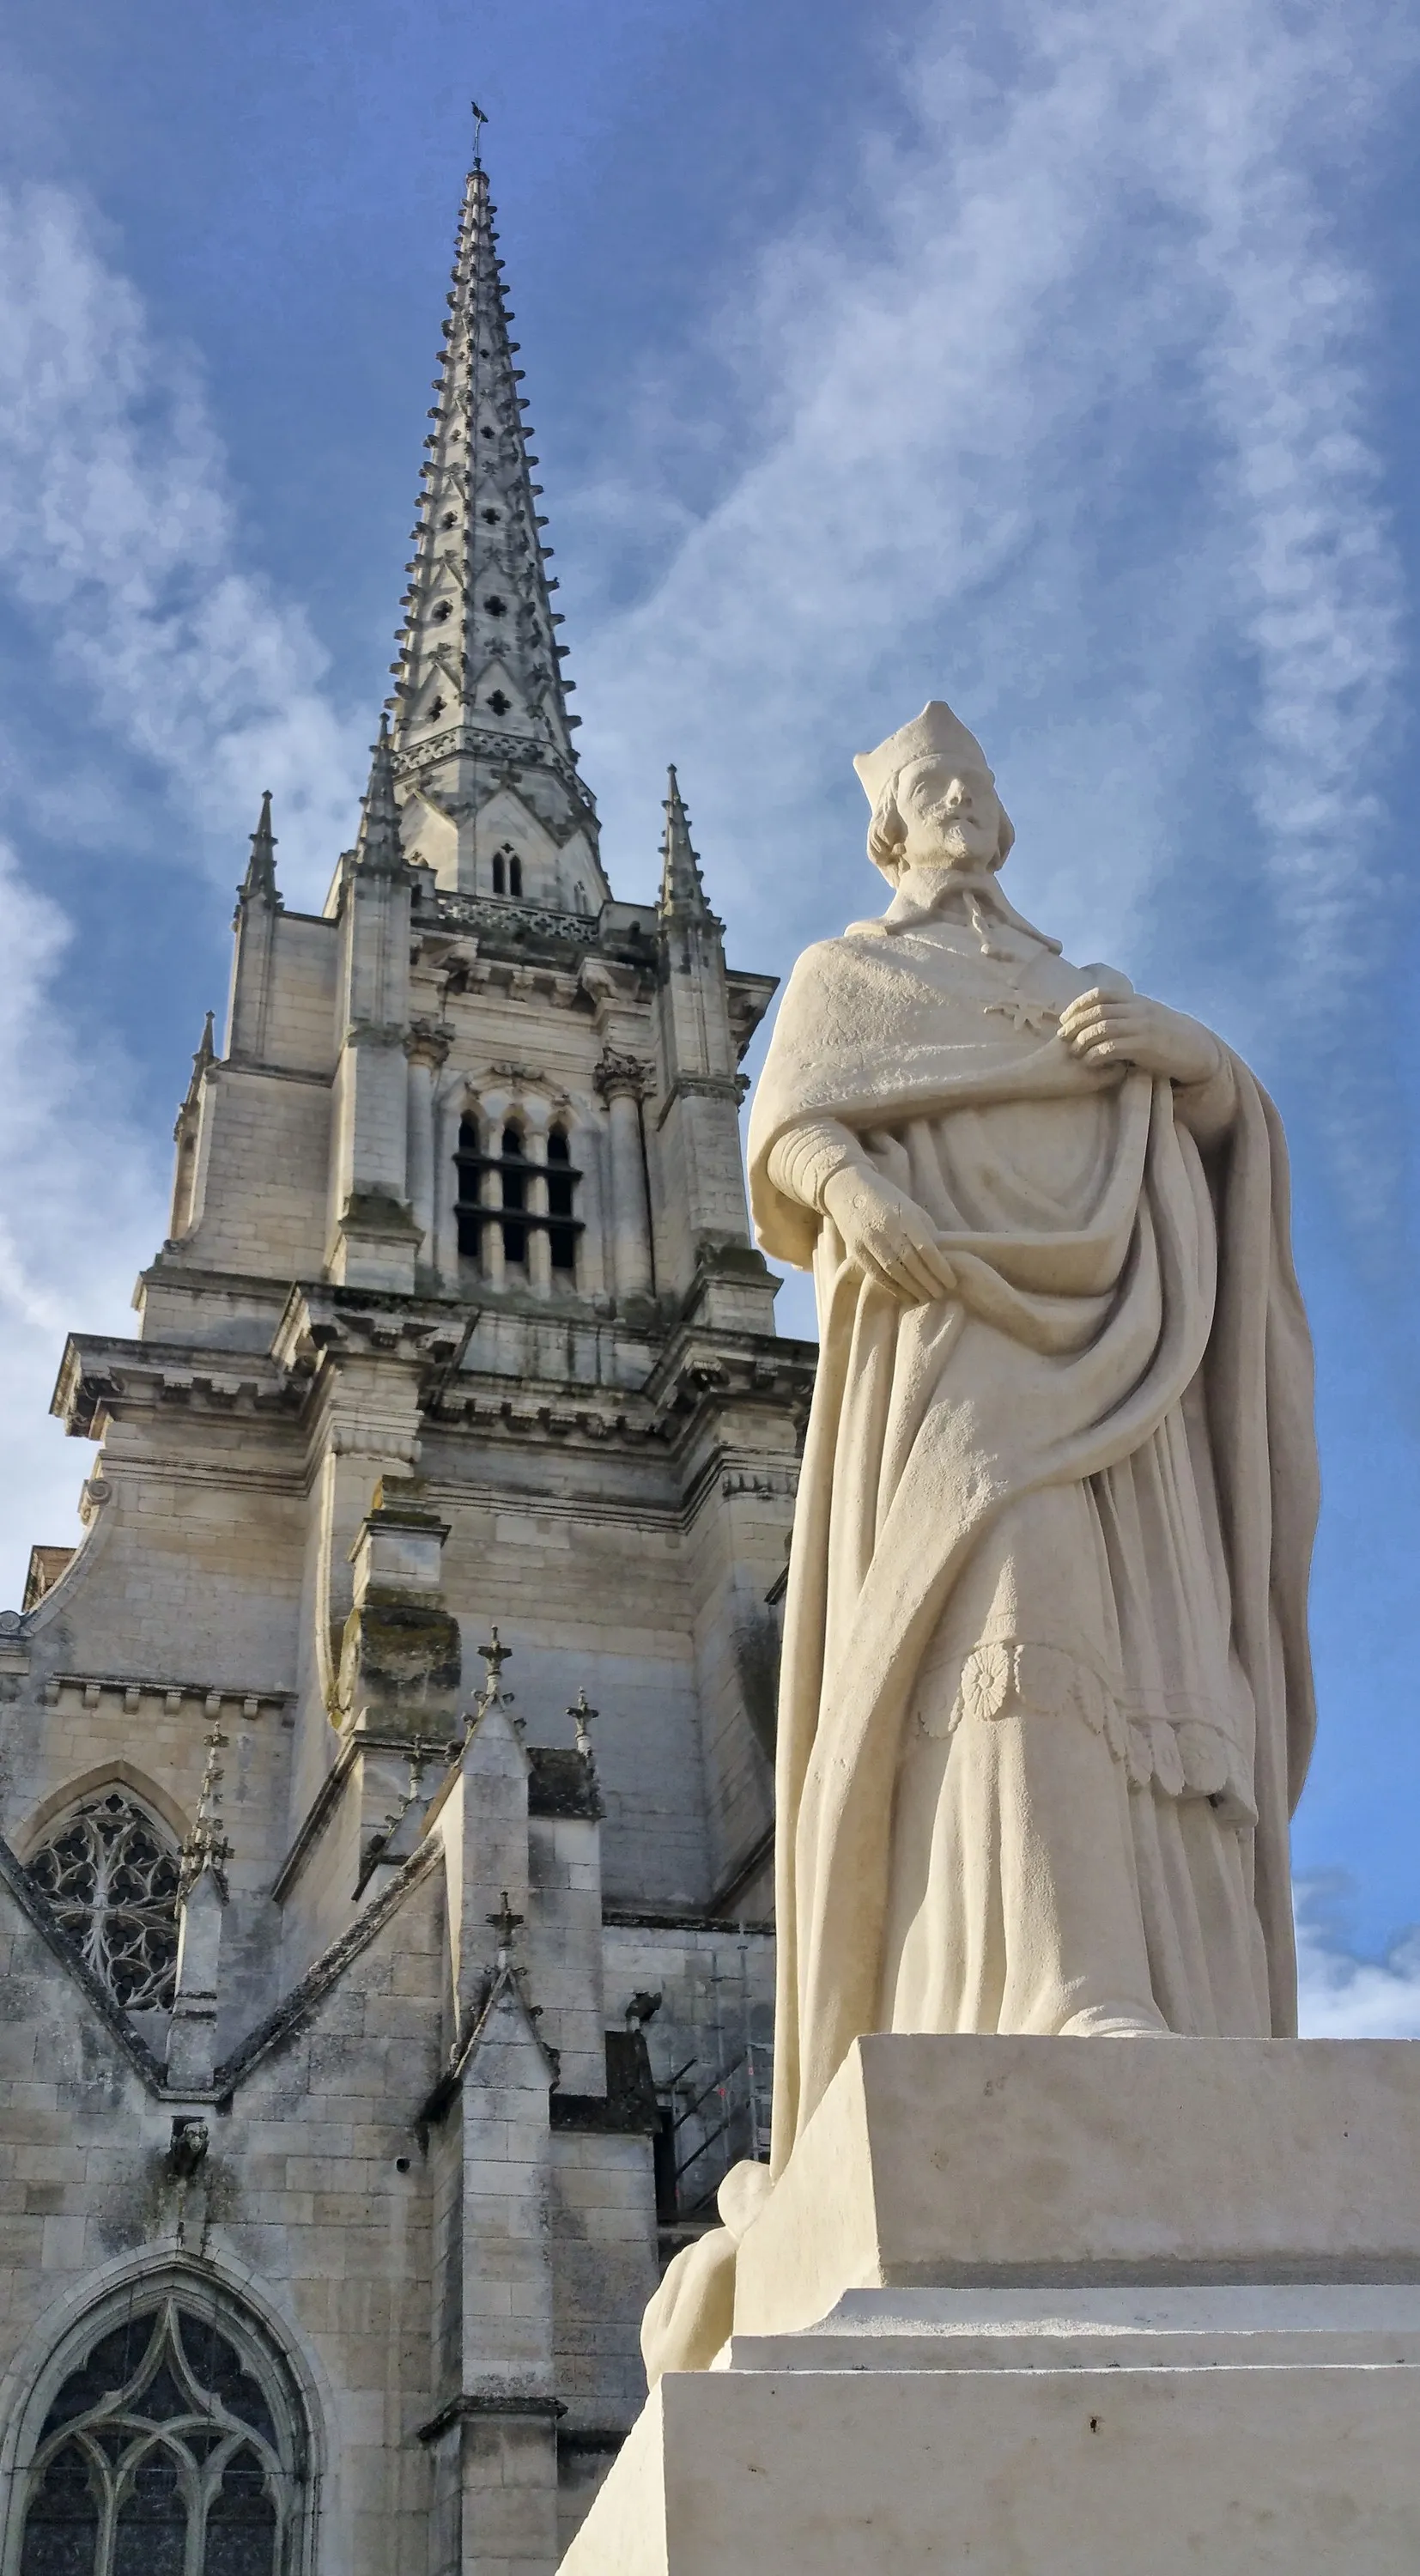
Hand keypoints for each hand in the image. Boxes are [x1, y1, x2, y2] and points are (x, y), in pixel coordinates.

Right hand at [822, 1166, 957, 1303]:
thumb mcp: (911, 1209)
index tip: (951, 1282)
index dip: (940, 1269)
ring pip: (894, 1271)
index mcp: (906, 1216)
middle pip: (911, 1263)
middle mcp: (887, 1228)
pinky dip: (893, 1288)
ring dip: (912, 1288)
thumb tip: (943, 1259)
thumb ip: (926, 1231)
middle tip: (941, 1294)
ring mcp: (869, 1240)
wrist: (849, 1189)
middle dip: (928, 1282)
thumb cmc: (887, 1200)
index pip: (926, 1249)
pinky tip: (906, 1295)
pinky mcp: (856, 1250)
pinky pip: (877, 1274)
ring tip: (925, 1298)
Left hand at [1057, 989, 1220, 1086]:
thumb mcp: (1148, 1016)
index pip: (1100, 994)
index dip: (1078, 1005)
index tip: (1064, 1019)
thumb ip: (1128, 1013)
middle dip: (1075, 1023)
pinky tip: (1090, 1061)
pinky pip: (1113, 1047)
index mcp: (1136, 1001)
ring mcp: (1142, 1027)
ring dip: (1083, 1040)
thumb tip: (1103, 1014)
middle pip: (1097, 1011)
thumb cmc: (1168, 1036)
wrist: (1196, 1050)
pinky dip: (1097, 1054)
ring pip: (1102, 1027)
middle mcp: (1138, 1010)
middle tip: (1062, 1037)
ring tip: (1074, 1052)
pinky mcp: (1145, 1047)